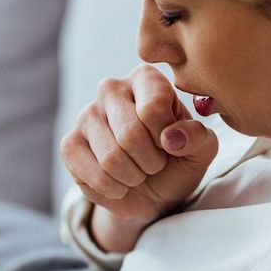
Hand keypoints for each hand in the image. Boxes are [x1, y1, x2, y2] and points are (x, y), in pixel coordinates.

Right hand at [60, 64, 218, 246]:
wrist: (152, 192)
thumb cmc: (177, 160)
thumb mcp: (200, 149)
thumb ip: (198, 138)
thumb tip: (171, 138)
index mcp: (145, 78)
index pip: (153, 107)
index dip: (167, 138)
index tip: (170, 143)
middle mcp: (111, 88)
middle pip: (130, 134)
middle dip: (151, 162)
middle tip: (155, 163)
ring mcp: (86, 115)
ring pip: (112, 158)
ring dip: (134, 177)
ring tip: (138, 172)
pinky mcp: (69, 144)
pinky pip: (94, 174)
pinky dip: (114, 189)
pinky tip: (119, 182)